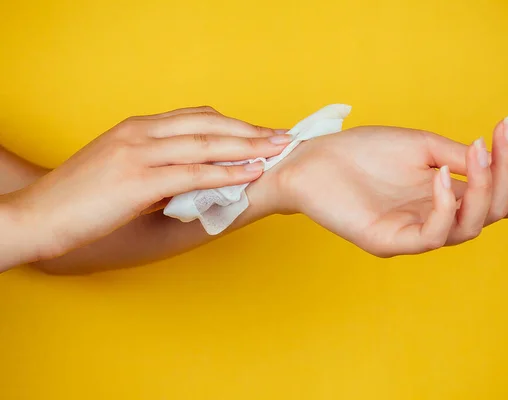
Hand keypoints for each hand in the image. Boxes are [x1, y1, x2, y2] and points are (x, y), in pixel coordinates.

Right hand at [1, 106, 290, 266]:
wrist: (38, 215)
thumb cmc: (80, 197)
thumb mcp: (121, 169)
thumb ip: (157, 165)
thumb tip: (195, 177)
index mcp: (137, 126)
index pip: (196, 116)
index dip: (233, 123)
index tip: (261, 131)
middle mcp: (140, 132)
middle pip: (208, 123)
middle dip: (250, 130)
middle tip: (283, 136)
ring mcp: (138, 154)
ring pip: (205, 143)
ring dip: (247, 147)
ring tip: (277, 151)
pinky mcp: (136, 180)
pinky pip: (192, 173)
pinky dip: (225, 171)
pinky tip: (249, 173)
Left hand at [275, 118, 507, 256]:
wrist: (313, 160)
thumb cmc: (362, 152)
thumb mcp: (420, 146)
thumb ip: (458, 158)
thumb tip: (503, 162)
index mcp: (444, 195)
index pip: (497, 200)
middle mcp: (434, 217)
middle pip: (491, 212)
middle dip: (506, 176)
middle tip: (502, 139)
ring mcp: (413, 233)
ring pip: (468, 226)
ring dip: (482, 188)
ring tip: (478, 151)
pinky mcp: (389, 242)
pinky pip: (431, 234)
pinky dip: (444, 206)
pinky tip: (442, 178)